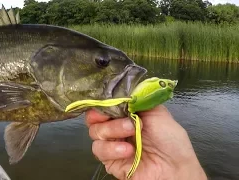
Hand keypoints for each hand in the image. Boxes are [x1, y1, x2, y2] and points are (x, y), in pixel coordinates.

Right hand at [86, 105, 206, 179]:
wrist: (174, 168)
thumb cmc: (170, 140)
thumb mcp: (157, 111)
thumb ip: (136, 99)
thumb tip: (121, 91)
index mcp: (126, 114)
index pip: (105, 104)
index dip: (103, 101)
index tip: (109, 100)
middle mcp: (116, 127)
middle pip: (93, 117)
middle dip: (102, 114)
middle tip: (119, 116)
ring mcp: (112, 143)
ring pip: (95, 132)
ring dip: (112, 130)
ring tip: (131, 132)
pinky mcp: (109, 160)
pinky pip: (98, 149)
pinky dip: (112, 148)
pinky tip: (128, 151)